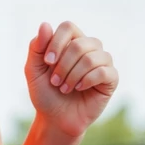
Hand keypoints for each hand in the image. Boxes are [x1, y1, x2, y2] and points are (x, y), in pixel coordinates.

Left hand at [25, 20, 117, 139]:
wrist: (55, 120)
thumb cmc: (45, 94)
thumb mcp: (33, 70)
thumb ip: (36, 47)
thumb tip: (45, 24)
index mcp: (71, 42)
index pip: (68, 27)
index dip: (56, 42)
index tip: (47, 62)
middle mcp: (89, 48)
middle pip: (79, 43)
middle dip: (63, 65)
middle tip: (55, 82)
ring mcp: (102, 62)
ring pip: (91, 57)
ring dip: (73, 75)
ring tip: (65, 88)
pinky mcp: (111, 78)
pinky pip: (104, 71)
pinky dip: (87, 80)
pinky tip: (79, 88)